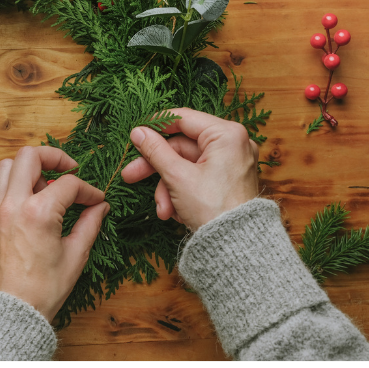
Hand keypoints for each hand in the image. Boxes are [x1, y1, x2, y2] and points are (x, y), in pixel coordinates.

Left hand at [0, 146, 109, 321]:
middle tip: (68, 169)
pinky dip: (6, 184)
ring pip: (6, 166)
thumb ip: (89, 225)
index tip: (96, 201)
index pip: (69, 184)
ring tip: (42, 186)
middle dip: (54, 157)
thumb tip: (100, 207)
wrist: (11, 311)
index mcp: (39, 213)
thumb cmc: (43, 289)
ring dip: (27, 169)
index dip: (88, 190)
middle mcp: (13, 205)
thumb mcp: (75, 256)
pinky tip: (20, 198)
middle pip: (30, 156)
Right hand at [121, 107, 259, 229]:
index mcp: (227, 135)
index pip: (183, 119)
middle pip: (182, 147)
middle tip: (130, 175)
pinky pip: (197, 178)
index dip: (155, 126)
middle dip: (157, 169)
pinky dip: (182, 193)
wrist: (237, 248)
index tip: (135, 134)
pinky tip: (176, 213)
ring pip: (186, 167)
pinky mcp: (228, 181)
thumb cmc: (214, 209)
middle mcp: (233, 144)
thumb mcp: (177, 176)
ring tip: (163, 210)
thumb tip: (138, 132)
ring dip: (168, 188)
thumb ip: (155, 150)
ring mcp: (231, 164)